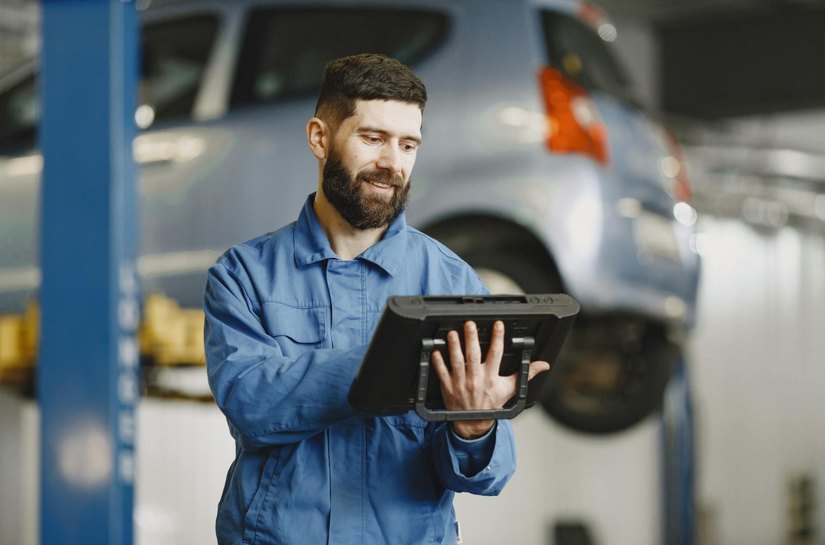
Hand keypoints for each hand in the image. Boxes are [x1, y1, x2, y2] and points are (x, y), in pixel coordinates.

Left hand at [431, 320, 549, 438]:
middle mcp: (476, 379)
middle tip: (469, 324)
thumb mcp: (510, 389)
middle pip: (473, 355)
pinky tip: (436, 351)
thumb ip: (526, 374)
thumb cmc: (491, 403)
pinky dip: (438, 363)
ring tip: (453, 333)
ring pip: (456, 362)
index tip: (497, 325)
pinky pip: (442, 373)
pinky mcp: (448, 387)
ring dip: (454, 347)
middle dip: (471, 339)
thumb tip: (543, 365)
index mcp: (491, 377)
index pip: (496, 354)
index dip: (497, 338)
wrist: (473, 423)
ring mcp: (460, 383)